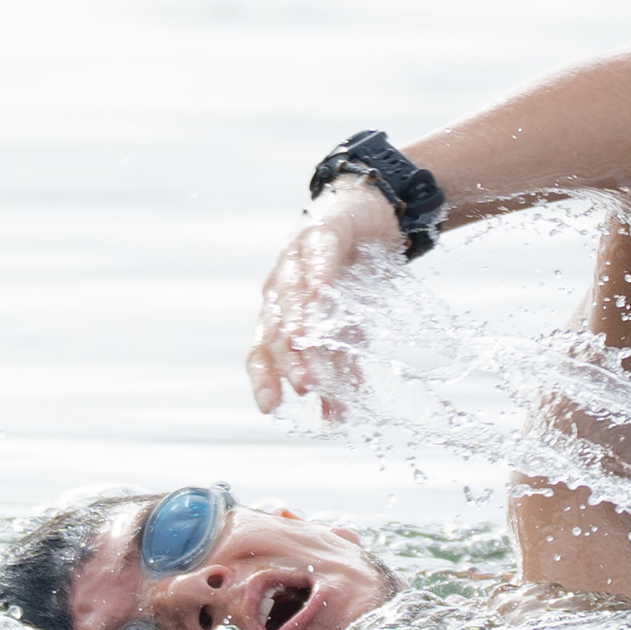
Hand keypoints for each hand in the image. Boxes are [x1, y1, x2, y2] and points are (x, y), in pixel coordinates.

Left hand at [247, 178, 403, 419]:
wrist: (366, 212)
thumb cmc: (349, 276)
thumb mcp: (346, 326)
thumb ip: (340, 367)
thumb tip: (338, 417)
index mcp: (279, 313)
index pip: (263, 351)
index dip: (264, 378)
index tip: (270, 409)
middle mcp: (279, 288)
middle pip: (277, 327)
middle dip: (289, 358)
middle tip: (304, 387)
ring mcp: (296, 258)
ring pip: (292, 293)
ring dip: (300, 319)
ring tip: (306, 344)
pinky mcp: (322, 232)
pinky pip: (318, 255)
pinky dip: (320, 273)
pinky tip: (325, 291)